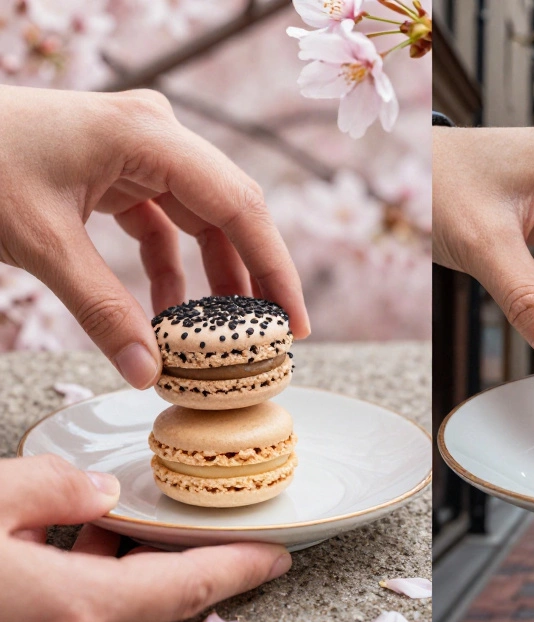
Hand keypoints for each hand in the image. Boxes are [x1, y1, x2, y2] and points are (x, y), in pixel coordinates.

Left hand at [0, 86, 310, 388]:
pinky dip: (170, 269)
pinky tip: (168, 314)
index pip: (239, 206)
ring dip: (208, 279)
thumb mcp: (40, 243)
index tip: (293, 324)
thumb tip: (148, 374)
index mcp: (150, 136)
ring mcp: (140, 150)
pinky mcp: (121, 169)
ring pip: (201, 220)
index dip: (274, 269)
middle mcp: (157, 136)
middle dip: (250, 278)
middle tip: (270, 336)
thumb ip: (101, 310)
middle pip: (230, 211)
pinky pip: (166, 223)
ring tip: (216, 336)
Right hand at [0, 455, 290, 621]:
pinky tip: (65, 548)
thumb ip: (53, 488)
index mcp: (71, 610)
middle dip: (188, 566)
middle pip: (154, 609)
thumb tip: (98, 489)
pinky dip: (83, 591)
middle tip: (210, 526)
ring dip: (127, 575)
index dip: (238, 567)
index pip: (184, 588)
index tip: (277, 555)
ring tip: (123, 523)